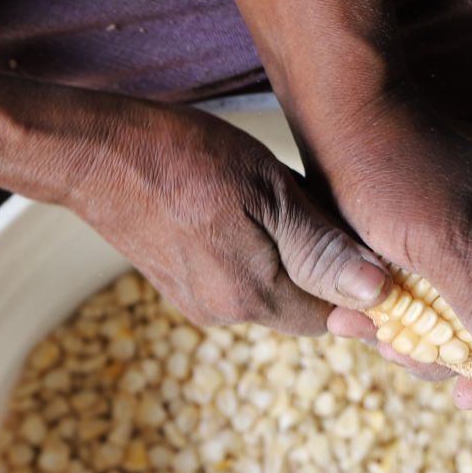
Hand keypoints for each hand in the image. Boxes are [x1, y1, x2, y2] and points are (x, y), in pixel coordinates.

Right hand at [58, 101, 392, 333]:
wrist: (95, 154)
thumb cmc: (185, 158)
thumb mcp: (269, 191)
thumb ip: (321, 249)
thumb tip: (376, 296)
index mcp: (252, 296)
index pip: (330, 318)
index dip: (358, 292)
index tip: (372, 252)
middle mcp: (222, 313)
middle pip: (298, 307)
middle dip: (321, 271)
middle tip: (325, 208)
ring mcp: (193, 301)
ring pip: (265, 291)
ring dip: (285, 259)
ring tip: (280, 200)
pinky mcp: (174, 283)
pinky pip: (232, 279)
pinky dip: (252, 253)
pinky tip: (243, 210)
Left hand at [306, 99, 471, 407]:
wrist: (342, 118)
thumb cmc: (394, 174)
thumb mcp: (445, 246)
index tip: (462, 397)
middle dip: (442, 354)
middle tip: (390, 353)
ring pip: (458, 321)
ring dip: (411, 338)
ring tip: (360, 329)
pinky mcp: (442, 244)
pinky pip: (431, 299)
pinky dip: (397, 314)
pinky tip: (358, 315)